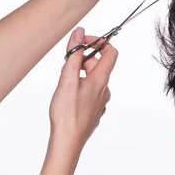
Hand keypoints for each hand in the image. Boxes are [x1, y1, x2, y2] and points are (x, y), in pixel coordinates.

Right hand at [49, 27, 116, 149]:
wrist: (68, 141)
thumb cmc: (66, 113)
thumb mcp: (67, 79)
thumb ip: (74, 55)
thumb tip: (80, 33)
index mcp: (101, 80)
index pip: (110, 52)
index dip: (99, 42)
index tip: (83, 41)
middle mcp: (105, 90)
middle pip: (98, 65)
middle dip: (82, 59)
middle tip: (65, 64)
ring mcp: (101, 101)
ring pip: (92, 79)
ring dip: (79, 74)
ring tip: (63, 81)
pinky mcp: (95, 110)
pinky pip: (90, 92)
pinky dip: (80, 87)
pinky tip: (67, 96)